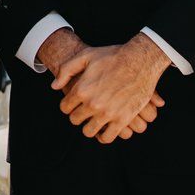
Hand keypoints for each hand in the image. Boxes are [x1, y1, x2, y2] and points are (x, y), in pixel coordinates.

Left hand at [50, 33, 170, 141]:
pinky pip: (107, 138)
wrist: (140, 61)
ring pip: (89, 132)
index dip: (67, 105)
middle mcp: (93, 104)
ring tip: (93, 120)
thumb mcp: (86, 56)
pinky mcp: (122, 120)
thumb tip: (54, 86)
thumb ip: (66, 70)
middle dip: (77, 115)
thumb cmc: (112, 56)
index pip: (65, 107)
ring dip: (89, 127)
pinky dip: (103, 137)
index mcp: (82, 89)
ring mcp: (108, 113)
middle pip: (75, 120)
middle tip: (83, 110)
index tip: (73, 103)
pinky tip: (104, 129)